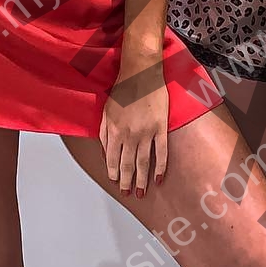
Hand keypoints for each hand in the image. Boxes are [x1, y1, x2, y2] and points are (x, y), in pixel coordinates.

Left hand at [100, 65, 168, 196]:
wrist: (141, 73)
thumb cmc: (123, 89)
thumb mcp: (106, 111)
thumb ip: (104, 133)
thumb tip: (105, 152)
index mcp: (114, 131)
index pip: (113, 159)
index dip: (114, 172)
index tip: (115, 181)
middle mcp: (129, 135)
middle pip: (128, 164)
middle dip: (127, 182)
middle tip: (128, 193)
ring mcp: (146, 133)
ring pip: (143, 162)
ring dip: (142, 179)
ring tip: (141, 192)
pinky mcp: (160, 128)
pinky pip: (161, 152)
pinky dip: (161, 167)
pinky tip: (159, 178)